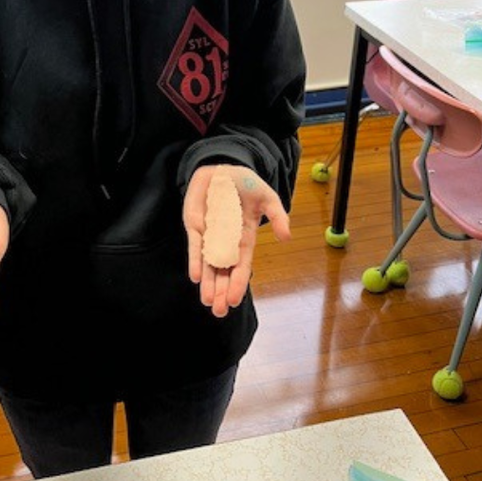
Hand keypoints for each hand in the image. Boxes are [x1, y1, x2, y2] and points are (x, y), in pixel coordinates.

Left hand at [183, 165, 290, 317]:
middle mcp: (227, 241)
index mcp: (245, 238)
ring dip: (207, 283)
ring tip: (207, 302)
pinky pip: (195, 246)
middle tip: (219, 311)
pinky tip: (195, 276)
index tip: (234, 300)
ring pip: (208, 264)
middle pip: (224, 271)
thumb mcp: (267, 198)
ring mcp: (210, 235)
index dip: (238, 282)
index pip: (241, 265)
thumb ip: (278, 216)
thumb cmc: (247, 185)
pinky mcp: (195, 225)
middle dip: (221, 291)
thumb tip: (286, 238)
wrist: (224, 169)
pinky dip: (195, 260)